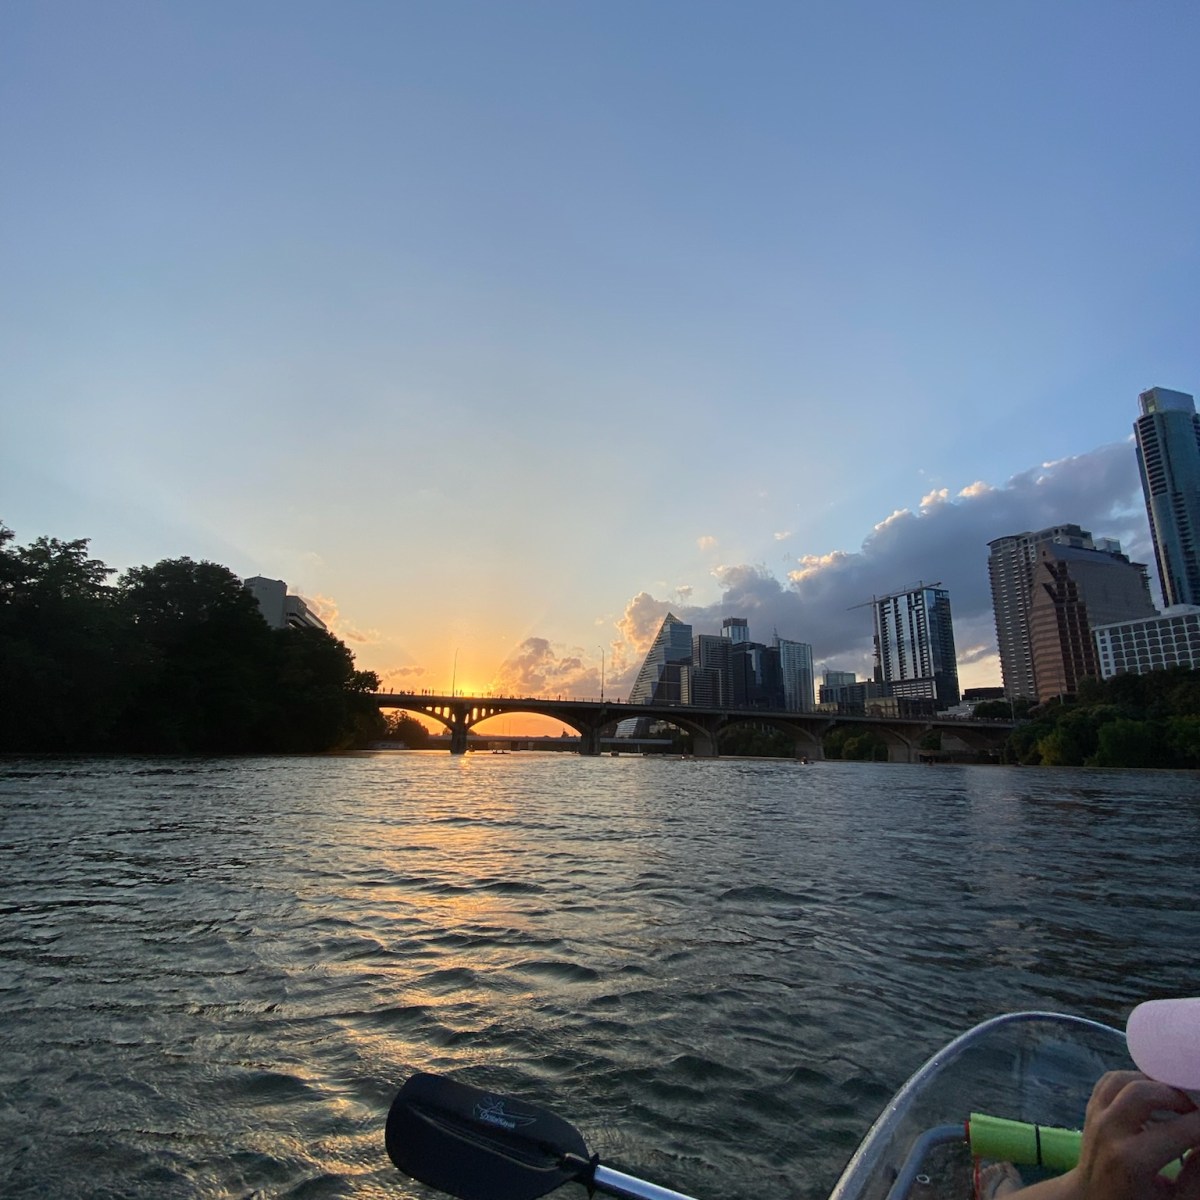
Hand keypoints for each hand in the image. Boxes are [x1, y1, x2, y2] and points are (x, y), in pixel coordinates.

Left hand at [1075, 1071, 1199, 1199]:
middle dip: (1176, 1096)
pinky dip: (1133, 1080)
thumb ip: (1197, 1178)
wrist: (1092, 1199)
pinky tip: (1152, 1095)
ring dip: (1152, 1083)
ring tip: (1175, 1101)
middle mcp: (1109, 1132)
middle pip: (1141, 1093)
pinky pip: (1110, 1080)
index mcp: (1132, 1161)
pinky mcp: (1090, 1109)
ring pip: (1122, 1079)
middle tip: (1195, 1111)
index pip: (1177, 1131)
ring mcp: (1094, 1117)